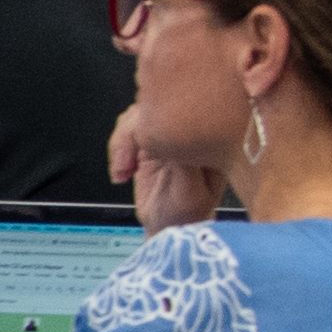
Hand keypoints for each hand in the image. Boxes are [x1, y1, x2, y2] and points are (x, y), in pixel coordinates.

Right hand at [114, 107, 225, 231]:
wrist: (168, 225)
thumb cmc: (186, 216)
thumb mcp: (190, 196)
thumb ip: (185, 166)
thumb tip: (174, 135)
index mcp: (213, 139)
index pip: (188, 111)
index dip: (160, 122)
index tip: (145, 147)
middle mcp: (194, 130)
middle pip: (159, 105)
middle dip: (134, 132)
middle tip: (126, 163)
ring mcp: (171, 132)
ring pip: (140, 114)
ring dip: (122, 141)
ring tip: (122, 170)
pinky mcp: (150, 137)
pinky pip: (127, 126)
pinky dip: (117, 147)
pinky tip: (121, 170)